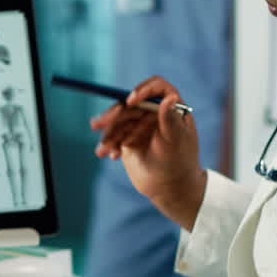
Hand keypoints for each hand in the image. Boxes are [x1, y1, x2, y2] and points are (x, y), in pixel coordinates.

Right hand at [90, 76, 205, 229]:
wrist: (170, 189)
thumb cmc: (179, 162)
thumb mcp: (176, 141)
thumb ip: (170, 119)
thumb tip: (170, 96)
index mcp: (170, 108)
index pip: (157, 88)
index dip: (143, 90)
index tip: (131, 101)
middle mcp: (153, 113)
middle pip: (129, 104)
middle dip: (112, 115)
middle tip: (98, 124)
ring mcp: (138, 125)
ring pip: (117, 121)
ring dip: (107, 134)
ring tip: (103, 150)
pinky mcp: (127, 138)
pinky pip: (113, 136)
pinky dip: (110, 145)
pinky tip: (112, 155)